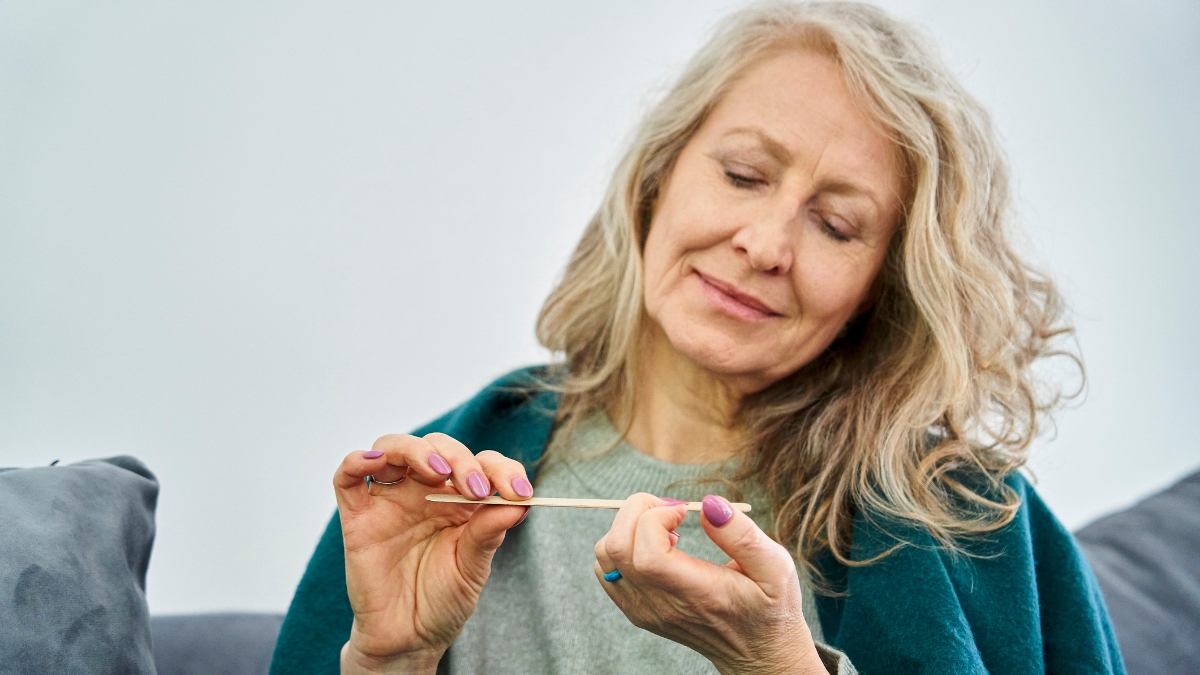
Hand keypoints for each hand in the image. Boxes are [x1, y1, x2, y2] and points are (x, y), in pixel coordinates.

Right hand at [334, 433, 532, 673]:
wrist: (408, 639)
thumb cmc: (443, 600)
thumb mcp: (472, 567)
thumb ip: (489, 532)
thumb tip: (519, 503)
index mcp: (460, 498)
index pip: (482, 463)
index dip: (502, 469)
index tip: (519, 492)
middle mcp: (425, 490)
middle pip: (439, 447)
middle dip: (461, 459)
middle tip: (476, 489)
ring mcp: (390, 500)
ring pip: (393, 447)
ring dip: (416, 450)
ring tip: (438, 472)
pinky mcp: (358, 516)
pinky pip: (348, 478)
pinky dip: (357, 459)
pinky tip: (375, 461)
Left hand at [593, 494, 827, 674]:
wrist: (758, 654)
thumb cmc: (772, 608)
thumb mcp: (776, 568)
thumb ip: (742, 535)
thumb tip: (708, 504)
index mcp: (697, 594)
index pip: (645, 554)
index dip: (655, 518)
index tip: (684, 511)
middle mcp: (662, 606)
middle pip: (615, 548)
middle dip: (637, 511)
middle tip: (670, 510)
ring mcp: (645, 610)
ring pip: (605, 556)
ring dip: (628, 527)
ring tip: (665, 528)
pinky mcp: (637, 610)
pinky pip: (607, 569)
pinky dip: (623, 545)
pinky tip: (658, 545)